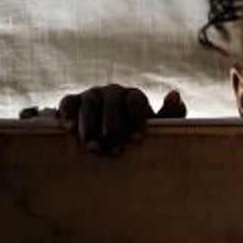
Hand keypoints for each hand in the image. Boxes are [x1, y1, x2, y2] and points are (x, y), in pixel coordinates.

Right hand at [57, 85, 185, 154]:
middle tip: (114, 150)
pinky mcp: (72, 102)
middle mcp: (113, 92)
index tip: (138, 141)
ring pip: (90, 103)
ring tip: (94, 148)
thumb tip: (174, 93)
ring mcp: (91, 95)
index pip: (136, 101)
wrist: (106, 141)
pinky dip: (68, 113)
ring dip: (91, 126)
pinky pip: (67, 102)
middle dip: (113, 126)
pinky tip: (70, 129)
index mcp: (134, 96)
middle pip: (112, 102)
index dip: (137, 119)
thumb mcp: (155, 128)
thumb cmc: (134, 136)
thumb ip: (170, 114)